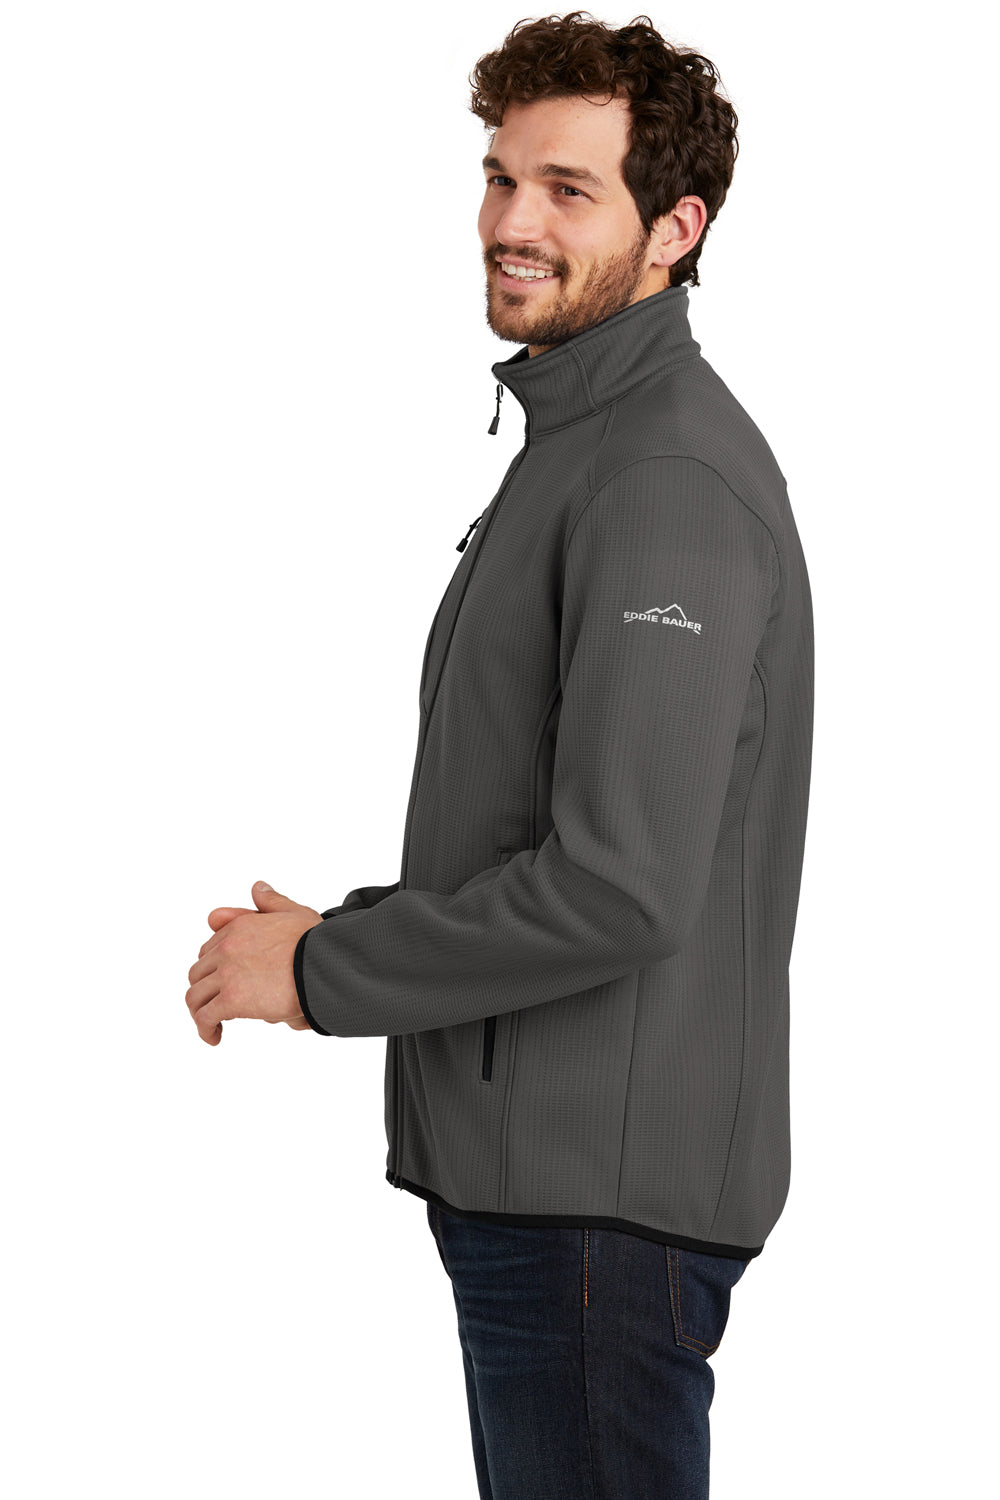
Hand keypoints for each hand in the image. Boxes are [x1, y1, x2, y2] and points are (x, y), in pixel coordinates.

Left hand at [185, 880, 322, 1045]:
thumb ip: (273, 901)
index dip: (214, 968)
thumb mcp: (295, 913)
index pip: (211, 949)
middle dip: (205, 990)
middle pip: (199, 972)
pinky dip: (205, 1029)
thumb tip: (257, 888)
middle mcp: (228, 947)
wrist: (325, 964)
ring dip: (200, 1012)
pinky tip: (215, 1037)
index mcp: (240, 927)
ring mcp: (227, 974)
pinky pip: (205, 1017)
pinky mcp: (231, 999)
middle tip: (216, 1007)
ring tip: (212, 1026)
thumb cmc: (317, 942)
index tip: (223, 983)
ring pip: (196, 996)